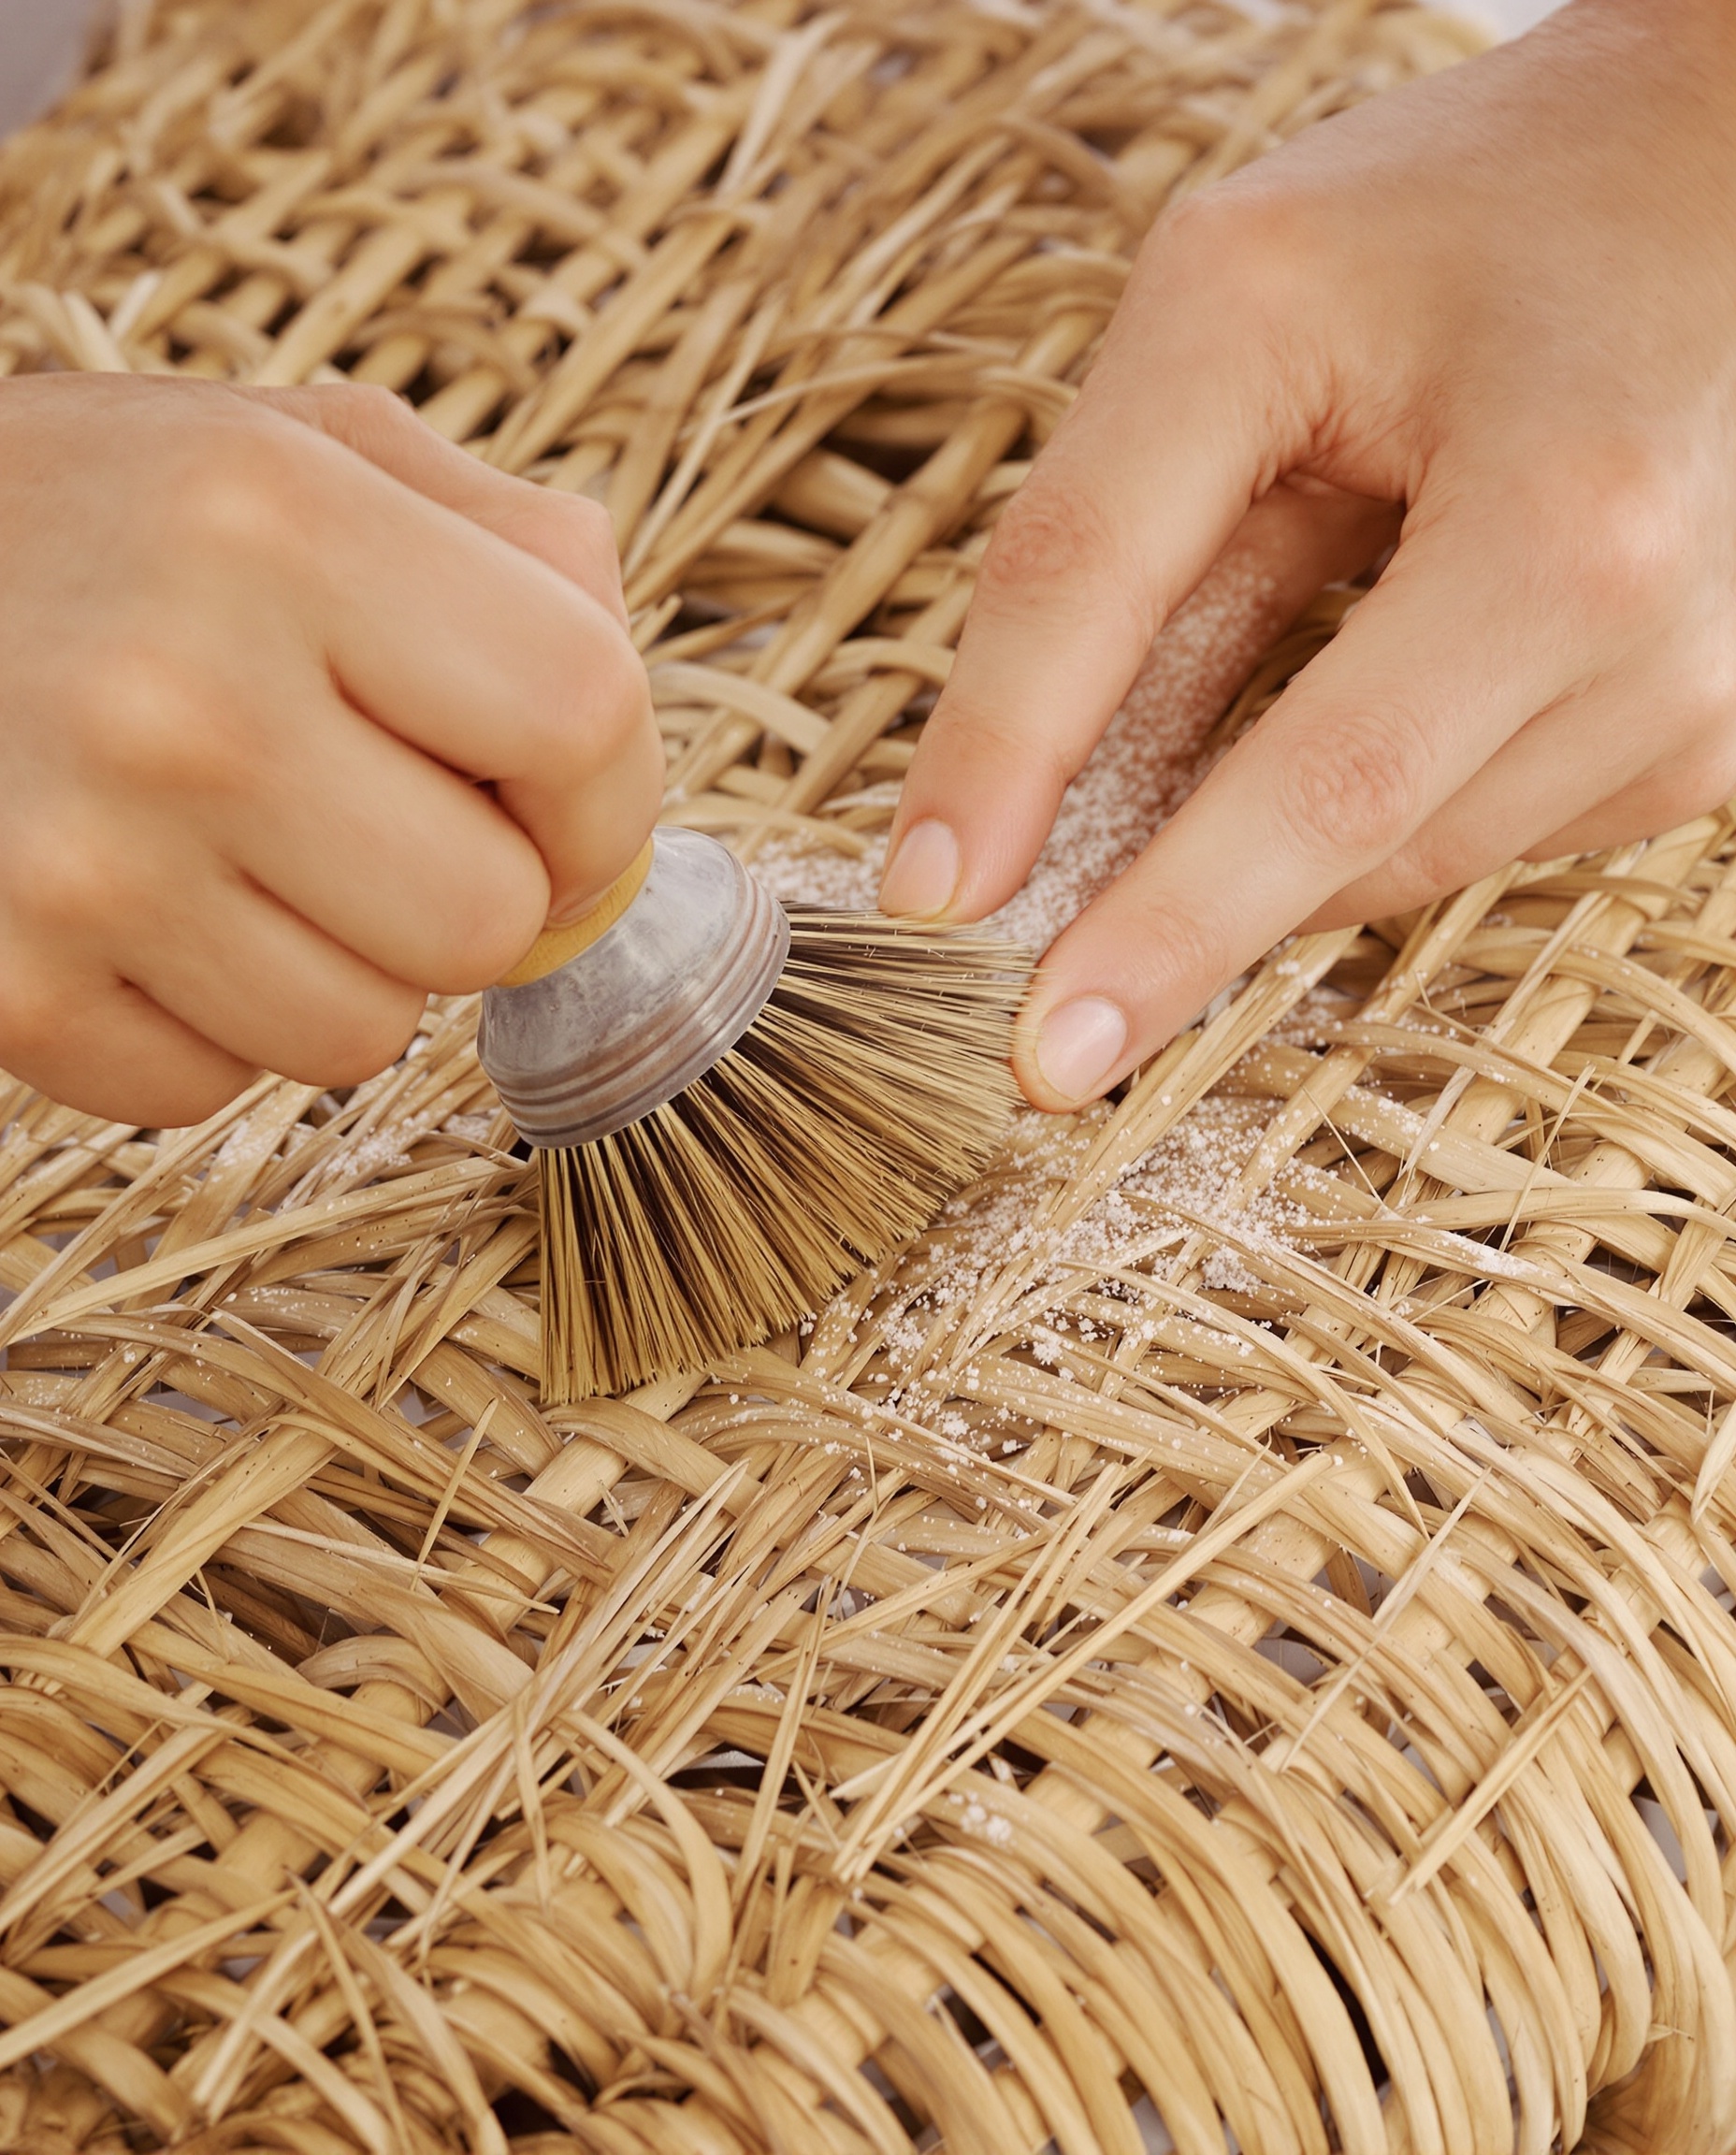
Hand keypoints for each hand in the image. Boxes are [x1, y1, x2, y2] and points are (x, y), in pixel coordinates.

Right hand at [0, 376, 660, 1124]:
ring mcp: (79, 864)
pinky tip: (135, 908)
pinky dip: (201, 1019)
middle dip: (467, 888)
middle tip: (369, 816)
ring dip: (335, 962)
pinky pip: (216, 1087)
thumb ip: (497, 544)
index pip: (582, 718)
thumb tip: (619, 704)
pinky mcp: (8, 993)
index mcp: (280, 520)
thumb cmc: (91, 524)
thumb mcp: (288, 449)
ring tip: (232, 848)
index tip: (551, 800)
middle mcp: (181, 700)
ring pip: (363, 1034)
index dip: (602, 791)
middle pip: (490, 921)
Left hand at [880, 0, 1735, 1106]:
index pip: (1309, 772)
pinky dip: (1360, 788)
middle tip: (1047, 1018)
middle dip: (1178, 922)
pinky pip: (1462, 832)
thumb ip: (1082, 566)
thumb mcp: (1221, 321)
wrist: (1699, 171)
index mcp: (1564, 527)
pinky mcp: (1696, 743)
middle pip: (1353, 847)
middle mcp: (1655, 639)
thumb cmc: (1449, 224)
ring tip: (1254, 653)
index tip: (1019, 1032)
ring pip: (1394, 859)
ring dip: (1264, 817)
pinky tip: (1362, 658)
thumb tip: (966, 848)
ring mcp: (1695, 705)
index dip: (1146, 914)